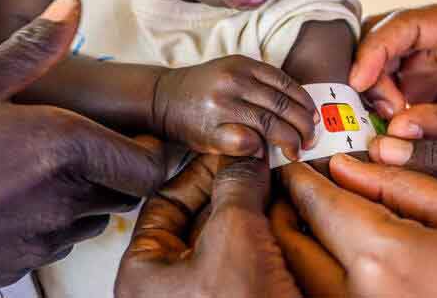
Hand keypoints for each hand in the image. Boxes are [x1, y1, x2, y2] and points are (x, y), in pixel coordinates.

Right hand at [0, 0, 166, 296]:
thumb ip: (32, 47)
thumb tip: (73, 4)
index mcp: (61, 146)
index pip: (152, 165)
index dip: (152, 148)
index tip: (131, 130)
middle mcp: (61, 200)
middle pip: (124, 190)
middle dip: (113, 165)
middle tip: (76, 137)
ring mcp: (39, 242)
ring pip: (91, 218)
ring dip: (81, 193)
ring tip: (33, 165)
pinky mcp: (15, 269)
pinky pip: (53, 243)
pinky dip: (46, 221)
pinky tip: (3, 195)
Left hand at [116, 155, 302, 297]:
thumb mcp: (235, 237)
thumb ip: (236, 187)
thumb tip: (243, 158)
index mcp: (144, 275)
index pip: (164, 203)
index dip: (200, 170)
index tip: (229, 151)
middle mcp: (169, 293)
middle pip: (198, 222)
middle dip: (232, 192)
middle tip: (259, 166)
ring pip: (228, 245)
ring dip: (254, 217)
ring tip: (280, 191)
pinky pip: (250, 269)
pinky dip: (268, 245)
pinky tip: (292, 226)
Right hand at [153, 55, 316, 160]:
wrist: (162, 99)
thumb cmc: (203, 89)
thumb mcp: (231, 72)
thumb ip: (260, 83)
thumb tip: (301, 108)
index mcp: (242, 65)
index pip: (286, 84)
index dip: (306, 104)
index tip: (315, 119)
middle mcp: (233, 81)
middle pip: (283, 106)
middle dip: (304, 126)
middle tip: (310, 140)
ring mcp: (222, 106)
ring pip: (271, 125)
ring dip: (290, 141)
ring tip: (295, 151)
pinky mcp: (212, 131)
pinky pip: (248, 142)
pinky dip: (261, 149)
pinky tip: (264, 153)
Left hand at [273, 154, 436, 296]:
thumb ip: (406, 183)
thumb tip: (352, 163)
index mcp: (385, 259)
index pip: (319, 206)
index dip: (301, 175)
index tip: (292, 155)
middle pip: (296, 248)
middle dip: (294, 211)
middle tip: (304, 183)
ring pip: (308, 281)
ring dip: (307, 245)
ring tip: (326, 214)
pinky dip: (331, 276)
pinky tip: (352, 255)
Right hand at [348, 1, 436, 177]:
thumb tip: (393, 134)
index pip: (408, 23)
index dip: (376, 49)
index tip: (357, 83)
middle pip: (386, 35)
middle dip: (373, 72)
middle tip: (378, 113)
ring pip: (382, 61)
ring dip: (376, 91)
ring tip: (391, 125)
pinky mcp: (429, 83)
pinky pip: (390, 85)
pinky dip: (382, 105)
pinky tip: (392, 129)